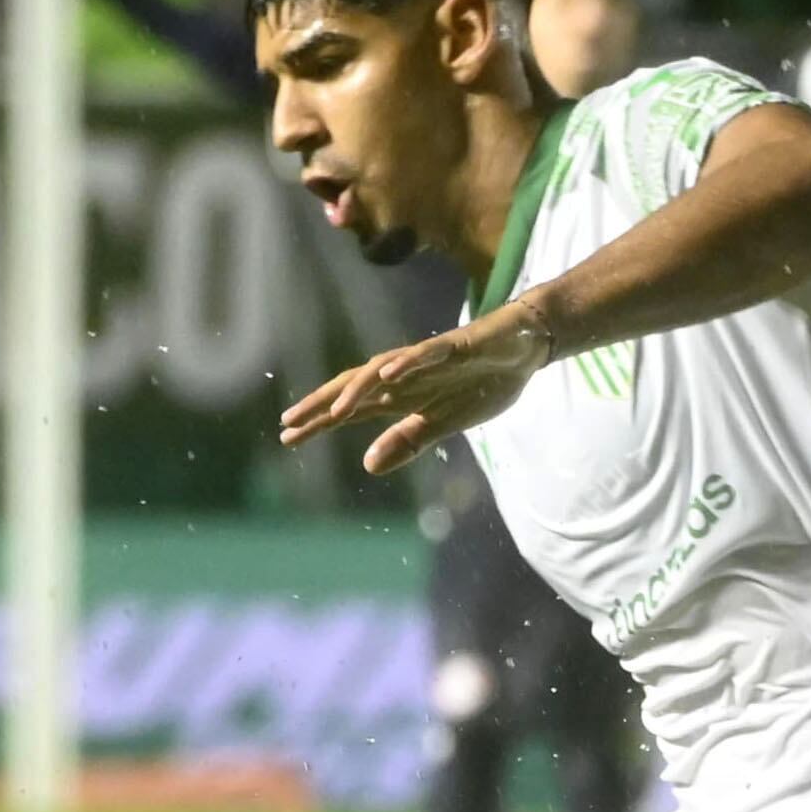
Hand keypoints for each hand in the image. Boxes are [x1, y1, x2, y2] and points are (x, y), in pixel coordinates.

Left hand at [279, 302, 551, 474]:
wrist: (522, 349)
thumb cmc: (481, 383)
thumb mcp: (444, 424)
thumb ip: (408, 441)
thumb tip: (367, 465)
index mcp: (401, 396)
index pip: (352, 410)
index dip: (319, 422)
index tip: (288, 437)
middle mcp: (405, 376)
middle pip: (354, 388)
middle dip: (321, 404)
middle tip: (289, 423)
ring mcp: (426, 360)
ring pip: (382, 370)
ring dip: (356, 389)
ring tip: (333, 409)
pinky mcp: (454, 346)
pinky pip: (426, 354)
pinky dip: (406, 363)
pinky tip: (387, 374)